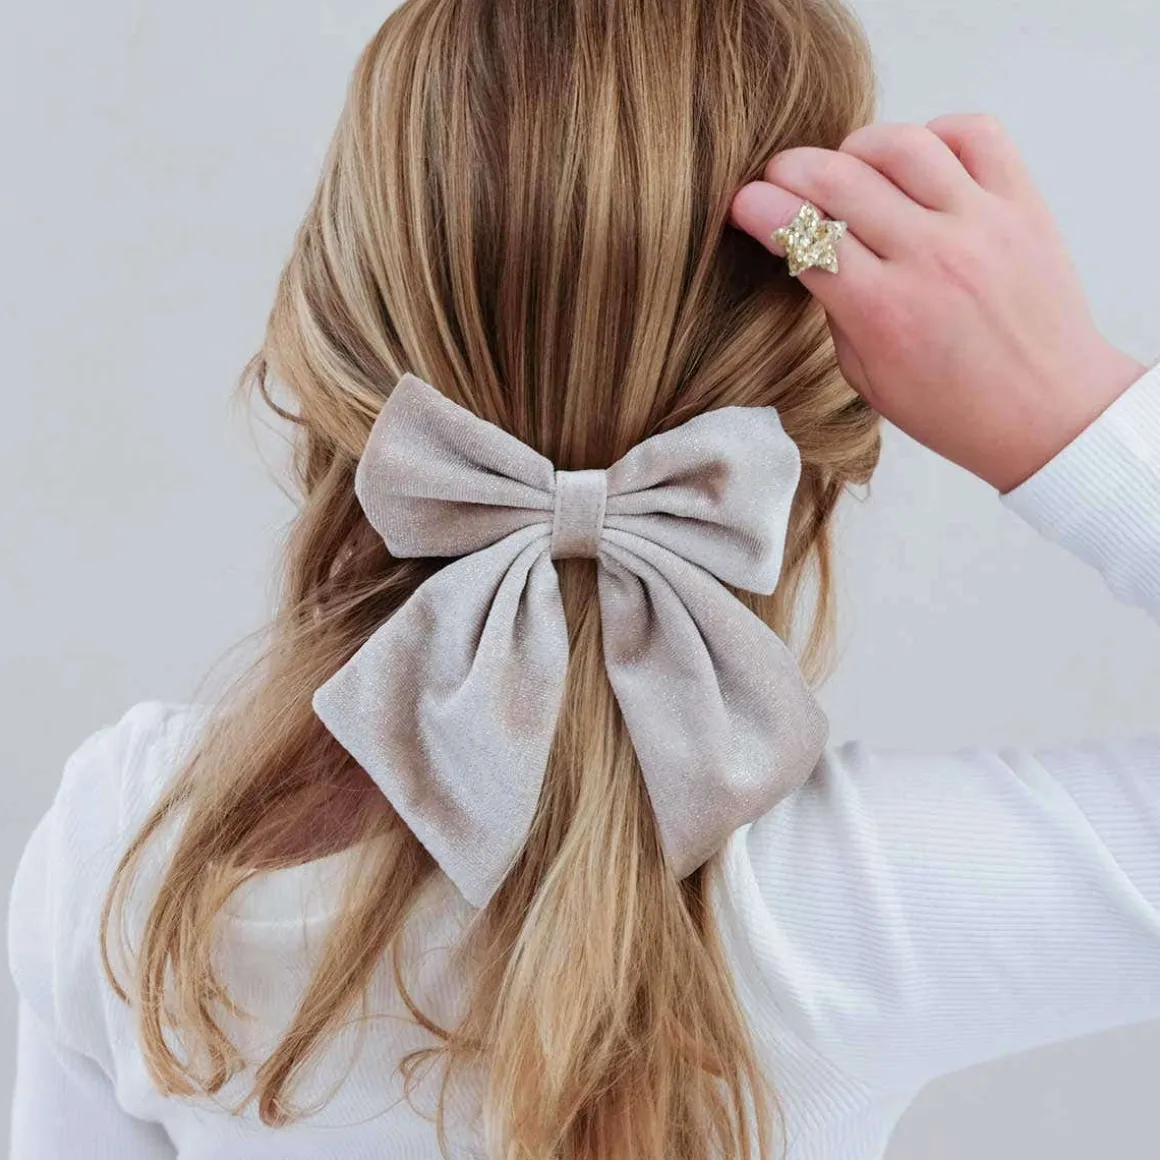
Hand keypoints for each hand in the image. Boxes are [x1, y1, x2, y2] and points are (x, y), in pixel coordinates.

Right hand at [730, 115, 1146, 492]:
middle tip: (779, 178)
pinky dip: (934, 134)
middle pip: (838, 179)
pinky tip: (917, 164)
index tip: (744, 204)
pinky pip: (973, 134)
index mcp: (883, 312)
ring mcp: (980, 224)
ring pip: (901, 143)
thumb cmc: (954, 409)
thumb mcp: (867, 379)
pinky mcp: (1022, 204)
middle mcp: (930, 258)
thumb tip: (810, 251)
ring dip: (856, 146)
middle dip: (789, 170)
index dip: (759, 209)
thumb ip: (835, 310)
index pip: (803, 235)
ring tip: (847, 167)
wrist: (1049, 414)